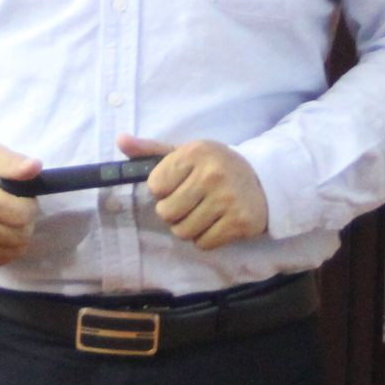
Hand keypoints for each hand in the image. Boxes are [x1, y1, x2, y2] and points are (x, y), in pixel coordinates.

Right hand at [0, 145, 40, 268]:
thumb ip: (11, 162)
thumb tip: (35, 167)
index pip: (22, 215)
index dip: (29, 204)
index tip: (19, 195)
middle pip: (19, 237)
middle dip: (25, 221)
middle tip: (13, 207)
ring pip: (12, 252)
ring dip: (15, 236)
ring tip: (2, 218)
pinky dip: (2, 248)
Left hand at [117, 136, 269, 249]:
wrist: (264, 180)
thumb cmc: (215, 166)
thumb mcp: (186, 152)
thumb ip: (151, 149)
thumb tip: (121, 140)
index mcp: (195, 152)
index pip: (155, 186)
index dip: (163, 190)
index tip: (179, 184)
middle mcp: (212, 174)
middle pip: (166, 213)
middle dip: (174, 212)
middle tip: (191, 202)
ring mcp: (227, 199)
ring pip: (183, 231)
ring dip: (188, 227)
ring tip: (203, 213)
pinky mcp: (239, 222)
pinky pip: (203, 243)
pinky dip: (205, 238)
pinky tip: (216, 222)